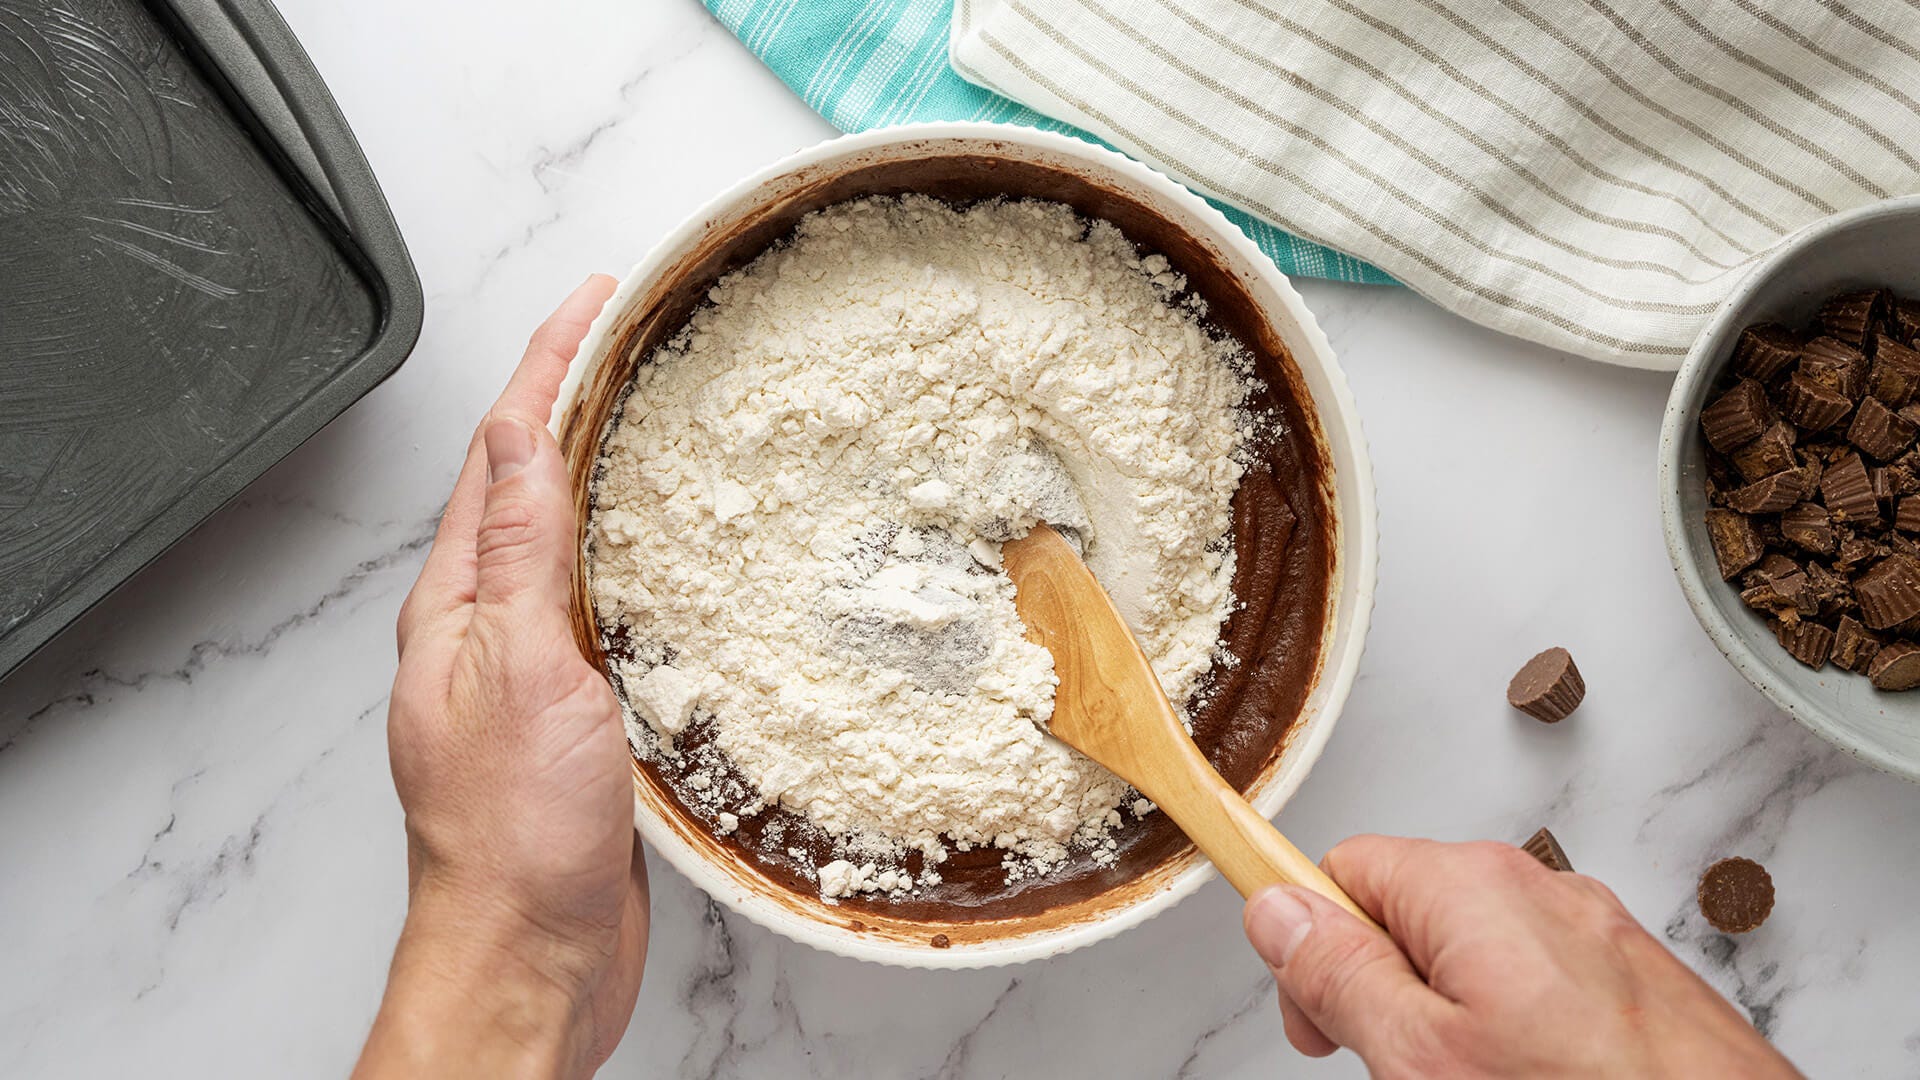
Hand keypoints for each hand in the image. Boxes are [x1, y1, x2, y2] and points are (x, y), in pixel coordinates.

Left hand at [357, 276, 645, 1077]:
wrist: (531, 959)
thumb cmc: (513, 839)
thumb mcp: (518, 674)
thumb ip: (521, 555)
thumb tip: (524, 435)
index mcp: (456, 605)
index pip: (502, 449)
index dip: (549, 362)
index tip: (596, 298)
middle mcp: (485, 629)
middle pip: (528, 481)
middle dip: (575, 397)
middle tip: (634, 334)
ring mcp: (530, 672)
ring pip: (567, 540)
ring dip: (605, 469)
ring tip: (659, 416)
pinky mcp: (577, 715)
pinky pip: (602, 606)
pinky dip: (635, 555)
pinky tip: (675, 556)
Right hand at [1243, 836, 1800, 1077]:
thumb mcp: (1420, 1055)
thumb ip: (1337, 975)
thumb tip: (1276, 911)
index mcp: (1468, 883)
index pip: (1342, 870)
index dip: (1313, 948)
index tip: (1315, 1015)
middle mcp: (1533, 885)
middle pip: (1406, 911)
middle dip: (1384, 989)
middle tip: (1395, 1070)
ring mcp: (1590, 930)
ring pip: (1472, 955)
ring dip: (1448, 1016)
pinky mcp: (1629, 977)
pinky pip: (1535, 982)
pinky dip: (1514, 1029)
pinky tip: (1529, 1079)